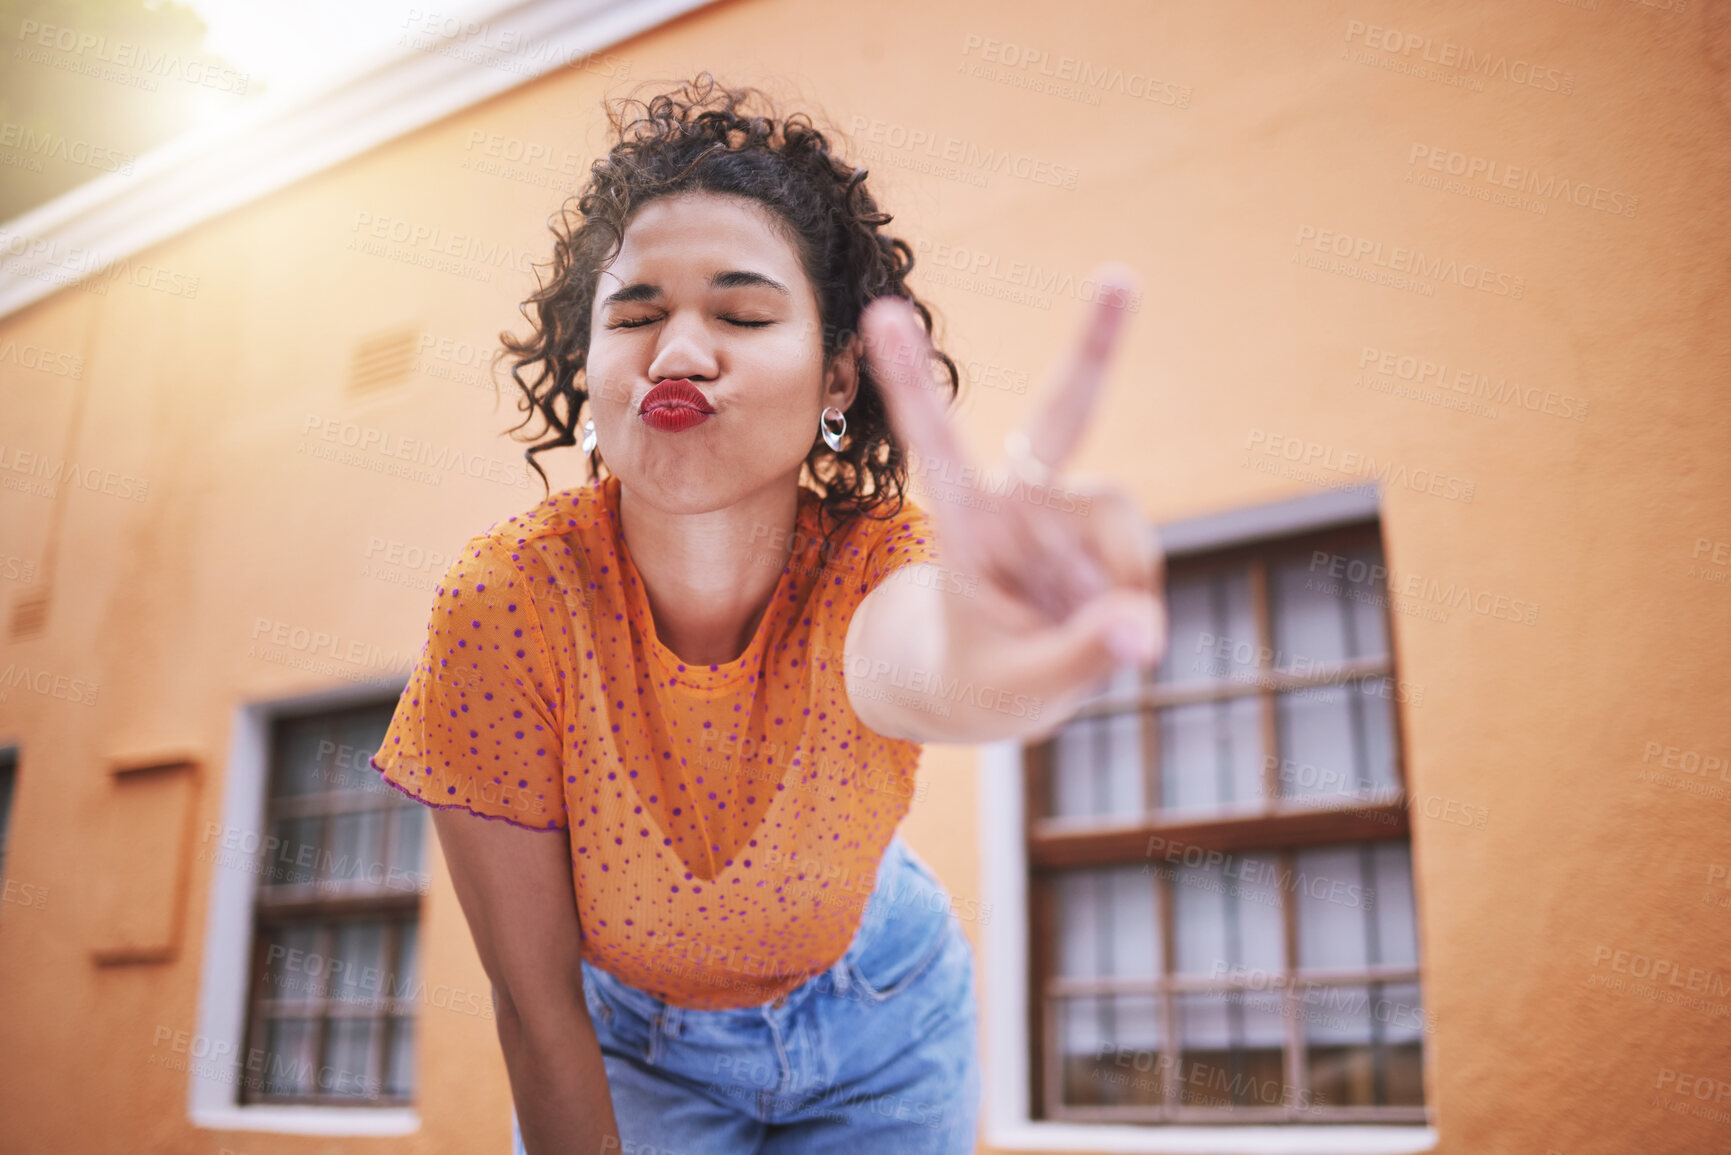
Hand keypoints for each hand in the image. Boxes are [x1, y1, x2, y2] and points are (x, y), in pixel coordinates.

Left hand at [858, 265, 1166, 705]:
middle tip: (1119, 275)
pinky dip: (1134, 600)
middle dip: (1096, 345)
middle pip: (1064, 416)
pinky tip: (1103, 627)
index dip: (912, 384)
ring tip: (1082, 638)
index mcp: (967, 529)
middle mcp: (1021, 505)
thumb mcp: (1023, 690)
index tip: (882, 314)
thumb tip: (1143, 633)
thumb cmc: (988, 683)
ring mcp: (1068, 514)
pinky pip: (1140, 558)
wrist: (1000, 688)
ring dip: (1118, 583)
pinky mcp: (1105, 531)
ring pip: (1121, 524)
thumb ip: (1079, 658)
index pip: (935, 447)